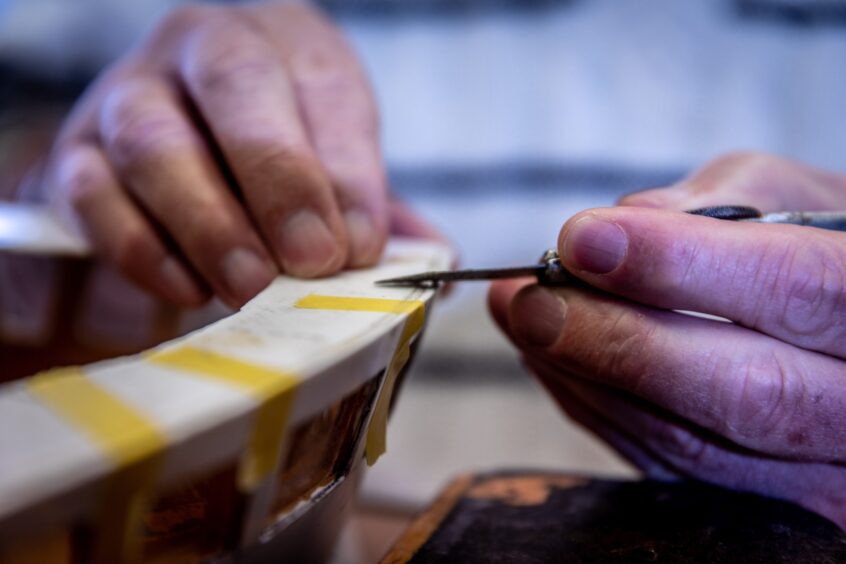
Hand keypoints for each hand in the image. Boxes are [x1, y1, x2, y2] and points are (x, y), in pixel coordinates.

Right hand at [39, 2, 401, 307]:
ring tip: (251, 287)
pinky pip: (95, 194)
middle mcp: (205, 48)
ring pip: (155, 141)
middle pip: (236, 88)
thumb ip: (379, 210)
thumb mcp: (336, 162)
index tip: (363, 246)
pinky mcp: (79, 152)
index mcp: (288, 44)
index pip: (325, 90)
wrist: (182, 135)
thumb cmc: (278, 152)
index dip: (347, 171)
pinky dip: (140, 246)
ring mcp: (131, 93)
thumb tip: (436, 268)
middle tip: (311, 261)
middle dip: (279, 179)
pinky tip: (187, 289)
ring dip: (208, 221)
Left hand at [489, 152, 845, 527]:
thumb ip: (725, 201)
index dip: (677, 265)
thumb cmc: (832, 250)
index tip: (582, 239)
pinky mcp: (770, 502)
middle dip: (615, 339)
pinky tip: (554, 363)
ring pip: (693, 443)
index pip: (794, 289)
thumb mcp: (807, 200)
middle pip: (741, 392)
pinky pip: (673, 467)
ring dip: (588, 378)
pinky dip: (601, 412)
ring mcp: (826, 474)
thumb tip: (623, 222)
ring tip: (524, 318)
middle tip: (531, 298)